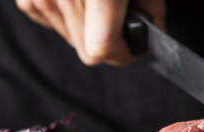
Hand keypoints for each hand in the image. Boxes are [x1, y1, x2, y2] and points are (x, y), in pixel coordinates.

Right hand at [16, 0, 165, 65]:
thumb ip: (152, 7)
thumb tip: (151, 31)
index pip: (102, 49)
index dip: (123, 54)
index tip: (133, 48)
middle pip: (87, 49)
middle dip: (110, 41)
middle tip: (120, 16)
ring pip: (71, 38)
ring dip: (89, 30)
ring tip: (98, 1)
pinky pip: (52, 21)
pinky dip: (68, 16)